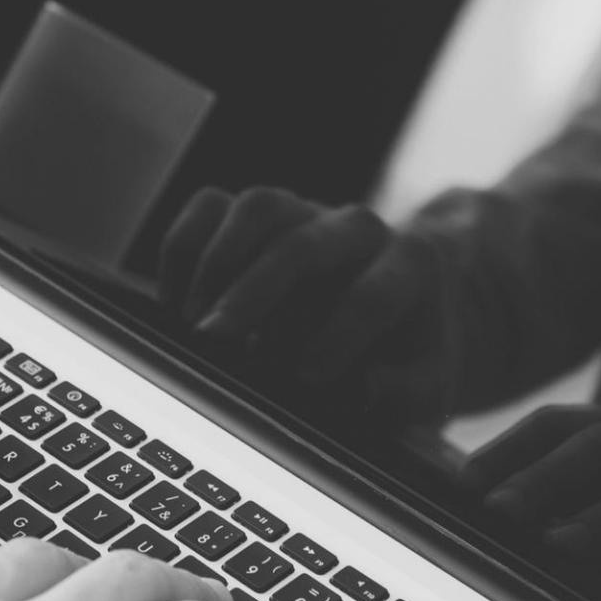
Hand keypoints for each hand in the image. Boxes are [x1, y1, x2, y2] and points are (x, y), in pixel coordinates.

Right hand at [158, 186, 463, 418]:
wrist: (394, 311)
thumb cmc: (404, 356)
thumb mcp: (425, 386)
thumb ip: (403, 393)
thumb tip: (360, 391)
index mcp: (410, 265)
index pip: (374, 293)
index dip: (338, 336)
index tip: (305, 378)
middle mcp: (356, 229)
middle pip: (303, 243)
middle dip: (253, 293)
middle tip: (215, 341)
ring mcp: (304, 213)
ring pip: (257, 208)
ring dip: (216, 264)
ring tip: (195, 324)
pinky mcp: (260, 216)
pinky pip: (210, 206)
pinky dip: (184, 248)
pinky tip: (176, 304)